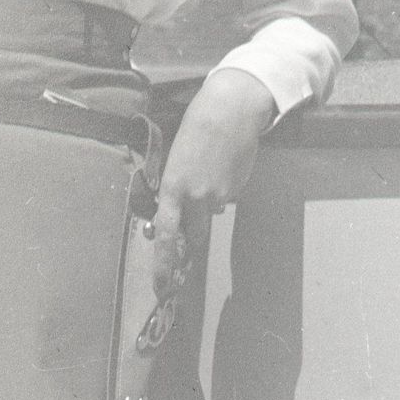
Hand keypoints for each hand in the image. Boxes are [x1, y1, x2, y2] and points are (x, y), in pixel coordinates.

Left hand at [150, 67, 275, 302]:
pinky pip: (224, 197)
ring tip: (207, 171)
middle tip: (187, 253)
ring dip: (205, 204)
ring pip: (209, 213)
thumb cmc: (196, 129)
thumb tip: (172, 216)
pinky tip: (221, 164)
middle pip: (193, 236)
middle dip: (190, 245)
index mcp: (172, 189)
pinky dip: (220, 187)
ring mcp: (220, 195)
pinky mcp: (237, 189)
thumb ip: (173, 190)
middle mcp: (196, 198)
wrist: (231, 111)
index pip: (167, 238)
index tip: (162, 289)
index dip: (164, 267)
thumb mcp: (175, 160)